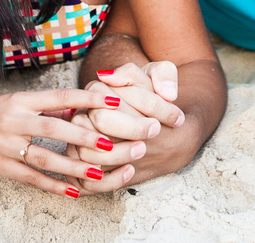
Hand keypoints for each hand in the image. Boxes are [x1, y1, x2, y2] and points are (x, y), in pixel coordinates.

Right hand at [0, 88, 122, 196]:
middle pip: (53, 129)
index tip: (113, 102)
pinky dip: (52, 186)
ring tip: (97, 173)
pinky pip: (30, 178)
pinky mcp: (0, 166)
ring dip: (72, 167)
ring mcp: (6, 145)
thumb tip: (78, 108)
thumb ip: (47, 106)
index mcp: (22, 101)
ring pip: (43, 158)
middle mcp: (15, 121)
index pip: (60, 97)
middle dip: (82, 137)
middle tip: (109, 143)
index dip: (87, 100)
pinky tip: (72, 191)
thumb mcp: (18, 101)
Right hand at [64, 62, 186, 194]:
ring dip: (119, 154)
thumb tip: (166, 92)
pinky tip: (131, 170)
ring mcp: (78, 144)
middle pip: (101, 120)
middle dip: (132, 128)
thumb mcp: (159, 76)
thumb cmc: (151, 98)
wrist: (151, 124)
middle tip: (156, 131)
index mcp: (97, 91)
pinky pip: (87, 180)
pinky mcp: (81, 170)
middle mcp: (82, 115)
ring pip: (89, 152)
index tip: (176, 117)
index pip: (116, 95)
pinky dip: (110, 178)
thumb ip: (164, 74)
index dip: (152, 106)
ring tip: (143, 149)